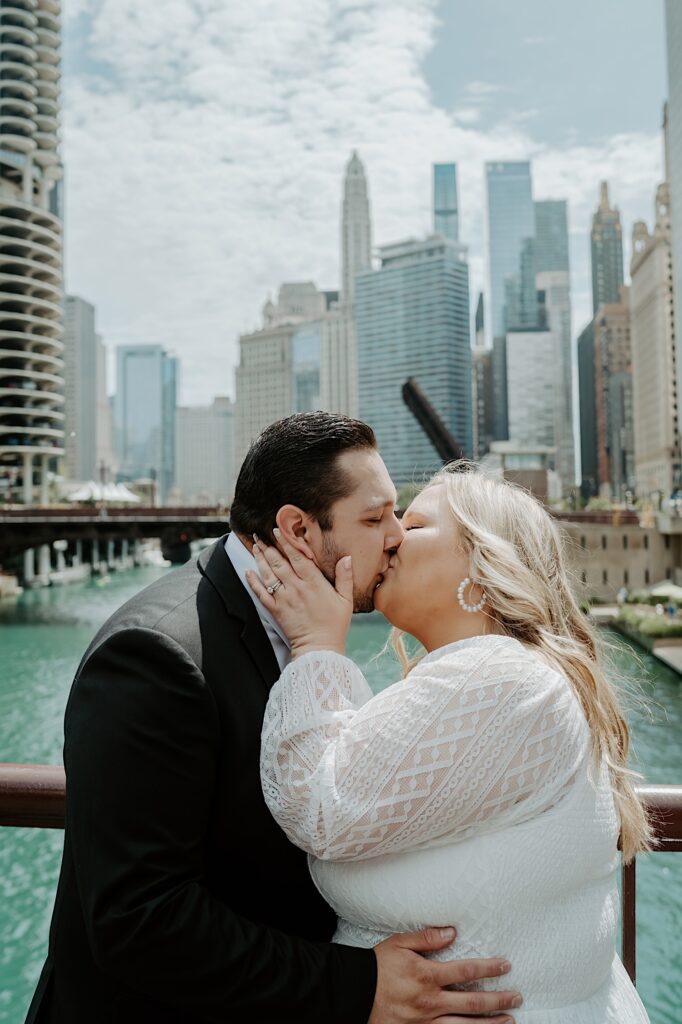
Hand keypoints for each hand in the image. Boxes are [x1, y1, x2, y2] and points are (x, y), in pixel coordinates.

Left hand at [245, 529, 352, 657]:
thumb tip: (346, 558)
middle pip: (279, 562)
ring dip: (260, 559)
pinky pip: (261, 593)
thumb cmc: (334, 624)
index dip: (287, 543)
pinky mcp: (276, 610)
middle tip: (259, 534)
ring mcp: (284, 598)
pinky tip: (248, 572)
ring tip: (254, 547)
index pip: (298, 558)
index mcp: (314, 583)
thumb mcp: (345, 600)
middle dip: (268, 547)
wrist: (319, 648)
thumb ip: (345, 578)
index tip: (278, 531)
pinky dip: (253, 582)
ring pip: (269, 574)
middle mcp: (296, 588)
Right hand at [369, 928, 520, 1023]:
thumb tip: (451, 932)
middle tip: (517, 997)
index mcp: (427, 976)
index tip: (506, 965)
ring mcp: (426, 1022)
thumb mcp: (399, 944)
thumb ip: (426, 939)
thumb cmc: (377, 966)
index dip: (489, 968)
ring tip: (509, 1021)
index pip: (466, 971)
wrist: (355, 993)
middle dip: (498, 1000)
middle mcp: (431, 1001)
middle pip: (473, 1003)